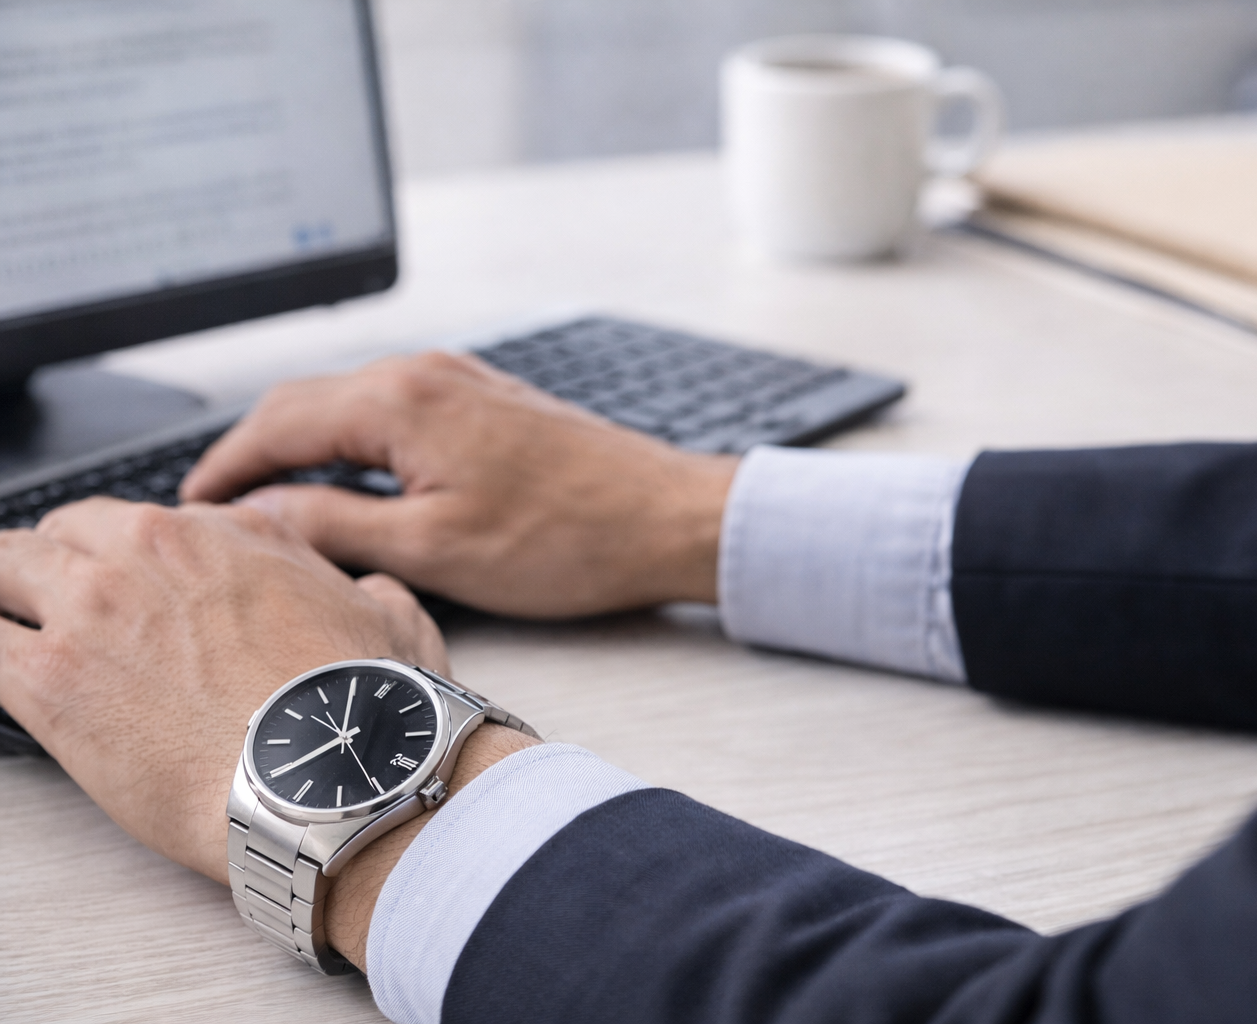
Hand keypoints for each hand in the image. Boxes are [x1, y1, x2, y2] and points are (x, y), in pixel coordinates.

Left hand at [0, 498, 447, 884]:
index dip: (122, 558)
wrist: (332, 777)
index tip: (123, 589)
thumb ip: (360, 589)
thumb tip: (371, 586)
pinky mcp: (47, 681)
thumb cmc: (361, 706)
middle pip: (53, 535)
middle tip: (52, 609)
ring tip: (9, 635)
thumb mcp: (390, 615)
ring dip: (2, 601)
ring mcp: (89, 611)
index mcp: (222, 534)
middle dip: (48, 568)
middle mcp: (147, 555)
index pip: (133, 521)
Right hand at [179, 351, 738, 618]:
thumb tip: (260, 516)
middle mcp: (427, 374)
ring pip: (350, 409)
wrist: (665, 518)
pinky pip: (394, 414)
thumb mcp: (433, 548)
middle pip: (306, 406)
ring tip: (271, 508)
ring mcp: (460, 382)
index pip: (275, 423)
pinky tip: (350, 487)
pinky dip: (354, 447)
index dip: (223, 470)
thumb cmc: (567, 539)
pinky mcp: (487, 402)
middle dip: (252, 456)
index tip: (190, 511)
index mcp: (401, 401)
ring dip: (303, 451)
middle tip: (217, 514)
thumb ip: (334, 523)